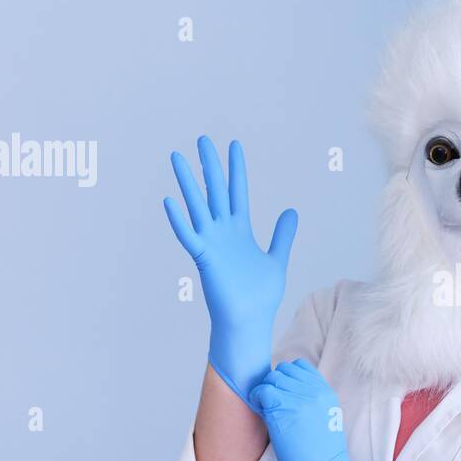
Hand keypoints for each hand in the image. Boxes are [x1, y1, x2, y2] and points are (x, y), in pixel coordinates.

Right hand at [164, 136, 297, 403]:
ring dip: (188, 183)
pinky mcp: (204, 259)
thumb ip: (282, 235)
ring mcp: (212, 244)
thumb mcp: (276, 259)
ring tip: (178, 158)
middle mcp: (223, 233)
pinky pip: (189, 236)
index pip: (237, 192)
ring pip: (198, 207)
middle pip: (215, 192)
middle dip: (210, 166)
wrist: (250, 320)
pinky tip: (169, 201)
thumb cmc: (260, 295)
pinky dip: (179, 220)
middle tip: (202, 139)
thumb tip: (291, 212)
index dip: (236, 169)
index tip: (233, 146)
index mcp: (240, 231)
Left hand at [250, 360, 390, 460]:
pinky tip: (262, 415)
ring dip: (265, 393)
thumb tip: (287, 394)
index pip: (299, 366)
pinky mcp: (284, 411)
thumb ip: (312, 402)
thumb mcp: (327, 419)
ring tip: (267, 411)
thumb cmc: (324, 457)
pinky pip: (262, 392)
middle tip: (272, 406)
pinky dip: (257, 400)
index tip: (283, 395)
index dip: (286, 378)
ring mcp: (299, 399)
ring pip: (271, 379)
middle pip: (282, 370)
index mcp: (326, 392)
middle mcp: (314, 391)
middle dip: (274, 385)